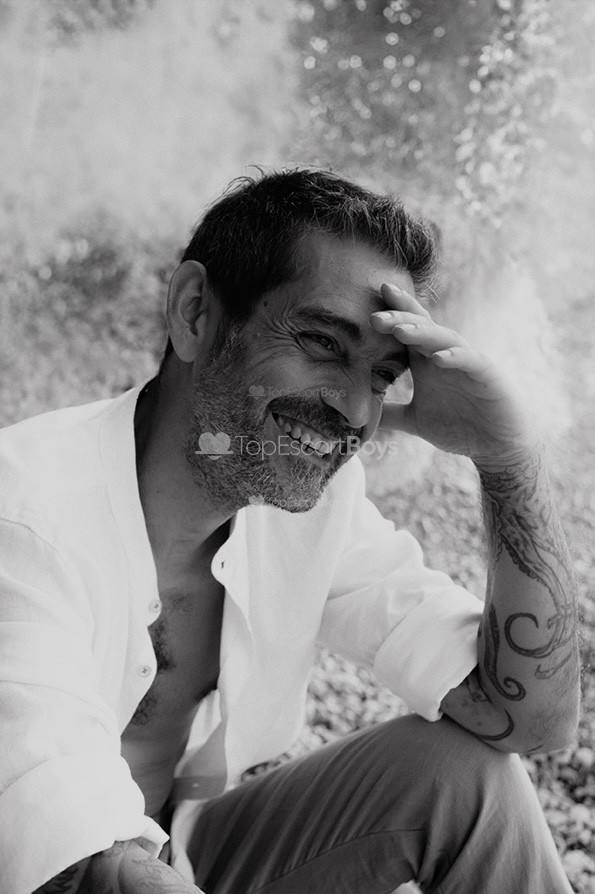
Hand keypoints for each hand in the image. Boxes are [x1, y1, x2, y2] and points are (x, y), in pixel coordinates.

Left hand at [370, 282, 539, 468]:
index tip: (365, 306)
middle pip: (421, 327)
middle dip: (398, 319)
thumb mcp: (415, 420)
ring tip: (399, 330)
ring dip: (421, 332)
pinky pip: (469, 361)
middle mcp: (445, 355)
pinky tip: (438, 357)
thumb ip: (389, 413)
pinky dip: (454, 357)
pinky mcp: (486, 375)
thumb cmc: (460, 426)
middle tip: (374, 316)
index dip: (391, 315)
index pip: (407, 331)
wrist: (497, 446)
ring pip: (443, 338)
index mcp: (426, 362)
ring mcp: (466, 362)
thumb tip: (357, 416)